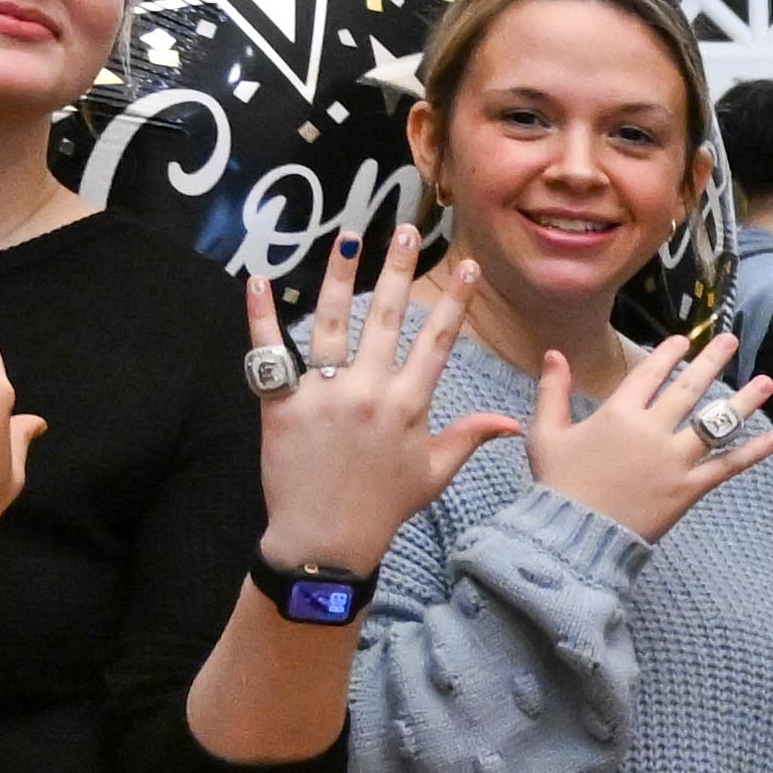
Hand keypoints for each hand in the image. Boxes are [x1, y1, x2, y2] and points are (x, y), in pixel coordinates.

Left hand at [244, 203, 489, 569]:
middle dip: (400, 269)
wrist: (324, 542)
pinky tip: (259, 281)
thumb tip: (513, 424)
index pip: (438, 342)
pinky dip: (261, 316)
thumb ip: (468, 438)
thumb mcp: (433, 474)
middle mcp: (369, 391)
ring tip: (348, 237)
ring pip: (332, 322)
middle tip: (407, 231)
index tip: (468, 267)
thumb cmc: (382, 509)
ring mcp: (323, 395)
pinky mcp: (281, 405)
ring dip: (341, 275)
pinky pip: (269, 353)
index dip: (456, 302)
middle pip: (388, 317)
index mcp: (409, 406)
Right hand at [525, 322, 772, 541]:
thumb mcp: (545, 434)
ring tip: (767, 382)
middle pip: (689, 389)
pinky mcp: (689, 488)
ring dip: (744, 402)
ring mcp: (674, 459)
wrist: (574, 534)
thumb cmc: (558, 484)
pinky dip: (751, 453)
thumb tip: (554, 353)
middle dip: (712, 361)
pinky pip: (726, 466)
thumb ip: (552, 391)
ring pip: (715, 424)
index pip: (649, 373)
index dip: (669, 354)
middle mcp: (652, 430)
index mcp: (618, 414)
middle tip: (731, 341)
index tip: (684, 340)